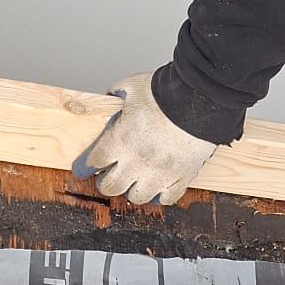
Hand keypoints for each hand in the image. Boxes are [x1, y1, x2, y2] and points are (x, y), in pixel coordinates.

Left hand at [72, 72, 216, 205]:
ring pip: (136, 198)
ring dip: (132, 190)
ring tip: (135, 182)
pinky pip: (167, 199)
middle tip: (108, 177)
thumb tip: (112, 95)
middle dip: (106, 182)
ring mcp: (159, 173)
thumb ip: (118, 93)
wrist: (201, 99)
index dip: (85, 166)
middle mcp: (136, 162)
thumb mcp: (133, 86)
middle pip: (110, 187)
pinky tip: (159, 188)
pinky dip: (161, 196)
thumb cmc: (167, 93)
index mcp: (120, 140)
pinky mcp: (181, 178)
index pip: (93, 162)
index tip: (83, 169)